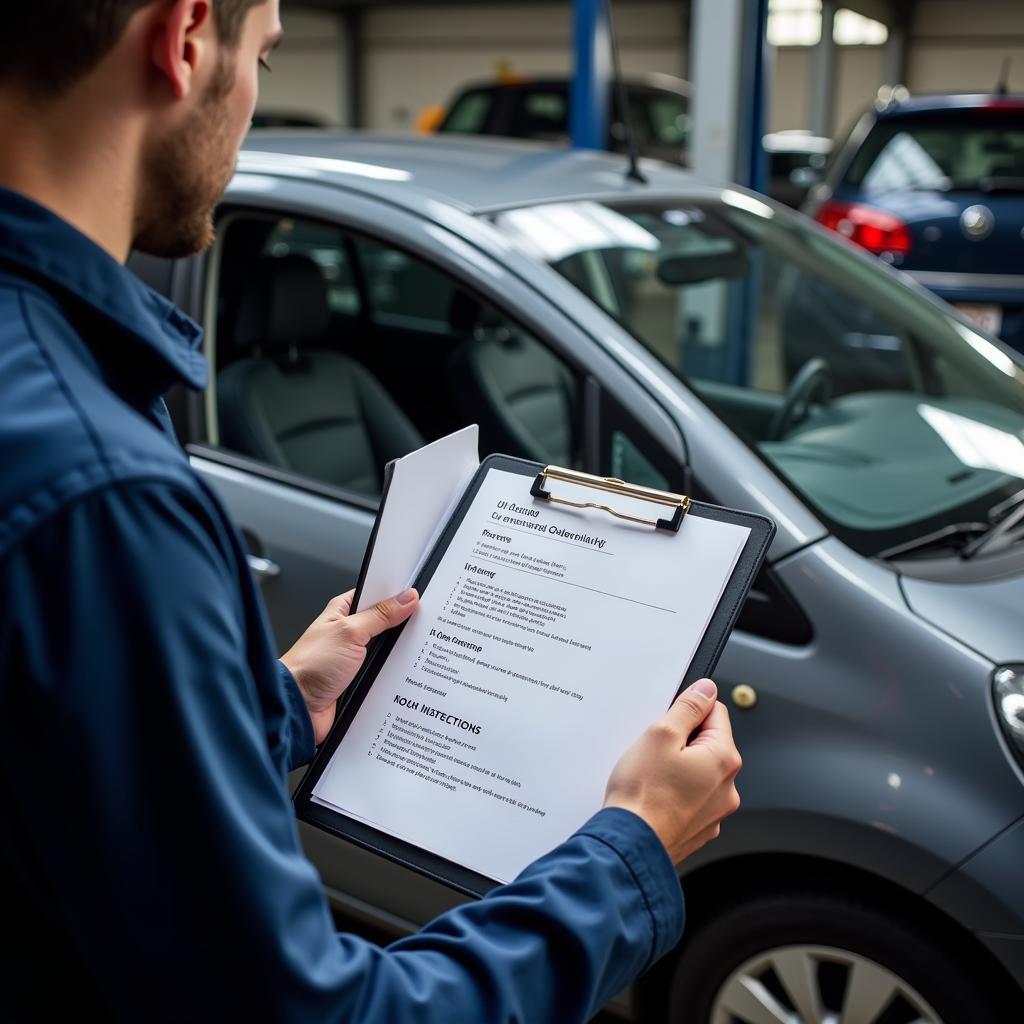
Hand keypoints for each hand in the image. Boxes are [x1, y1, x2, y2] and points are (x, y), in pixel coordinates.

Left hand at [281, 588, 418, 744]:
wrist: (297, 707)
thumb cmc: (309, 667)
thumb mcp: (350, 632)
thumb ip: (380, 614)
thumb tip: (406, 598)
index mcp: (342, 612)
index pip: (375, 593)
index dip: (395, 593)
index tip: (417, 594)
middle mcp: (349, 633)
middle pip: (385, 622)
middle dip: (401, 625)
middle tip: (421, 624)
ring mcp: (355, 657)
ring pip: (387, 650)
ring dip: (397, 653)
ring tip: (413, 650)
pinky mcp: (360, 679)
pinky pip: (384, 672)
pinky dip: (393, 674)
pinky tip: (404, 673)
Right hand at [603, 678, 740, 863]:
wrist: (631, 845)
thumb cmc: (642, 795)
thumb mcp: (661, 734)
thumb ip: (688, 708)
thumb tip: (706, 690)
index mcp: (724, 759)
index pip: (716, 713)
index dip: (689, 711)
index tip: (670, 721)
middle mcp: (728, 787)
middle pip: (709, 744)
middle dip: (683, 741)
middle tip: (655, 751)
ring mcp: (715, 811)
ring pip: (699, 773)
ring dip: (680, 768)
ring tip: (652, 776)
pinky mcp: (700, 828)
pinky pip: (692, 798)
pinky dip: (676, 793)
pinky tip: (655, 796)